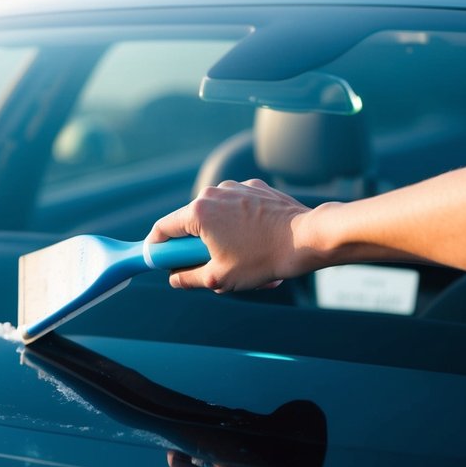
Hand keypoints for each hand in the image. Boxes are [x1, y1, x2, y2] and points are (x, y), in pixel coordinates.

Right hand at [147, 179, 317, 291]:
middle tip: (208, 268)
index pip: (163, 228)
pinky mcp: (256, 188)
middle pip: (190, 223)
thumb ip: (188, 278)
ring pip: (216, 216)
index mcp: (199, 213)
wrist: (308, 239)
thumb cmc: (263, 259)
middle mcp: (214, 194)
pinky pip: (237, 208)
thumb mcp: (219, 278)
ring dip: (220, 237)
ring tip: (241, 260)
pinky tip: (256, 243)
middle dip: (195, 247)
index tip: (159, 260)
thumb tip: (174, 278)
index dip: (157, 247)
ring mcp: (236, 188)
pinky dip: (240, 225)